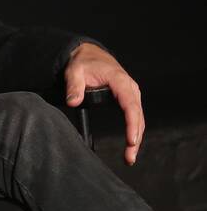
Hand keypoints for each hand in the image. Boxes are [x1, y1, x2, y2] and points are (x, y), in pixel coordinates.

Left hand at [65, 42, 142, 165]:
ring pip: (139, 118)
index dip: (132, 124)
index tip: (131, 140)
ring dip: (137, 137)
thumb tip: (73, 102)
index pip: (130, 105)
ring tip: (130, 156)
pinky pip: (135, 115)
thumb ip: (73, 87)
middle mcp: (130, 87)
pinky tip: (131, 143)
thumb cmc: (83, 62)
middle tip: (129, 156)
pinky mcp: (129, 97)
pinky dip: (135, 130)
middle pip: (138, 116)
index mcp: (119, 80)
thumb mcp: (74, 71)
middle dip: (136, 137)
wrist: (89, 53)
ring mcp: (131, 93)